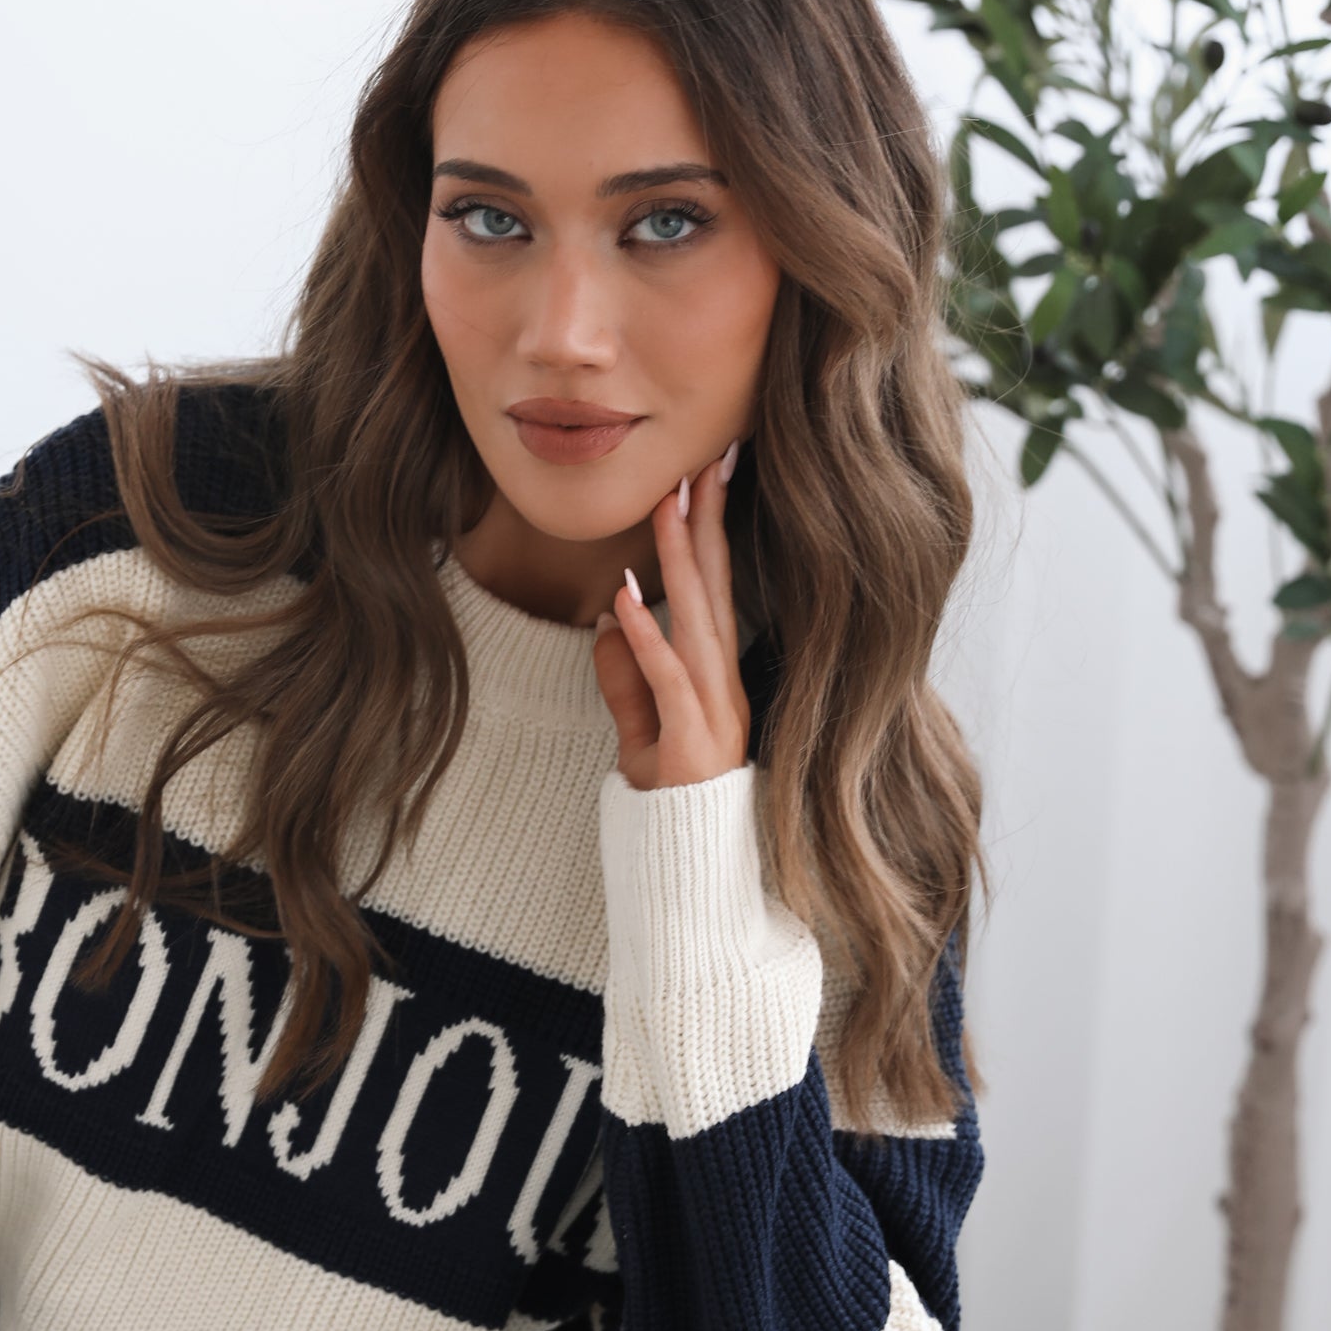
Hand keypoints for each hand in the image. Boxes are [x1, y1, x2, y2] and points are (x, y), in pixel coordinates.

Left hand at [592, 441, 749, 790]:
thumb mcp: (640, 735)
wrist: (689, 872)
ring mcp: (714, 713)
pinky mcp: (692, 743)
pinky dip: (646, 637)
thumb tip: (606, 622)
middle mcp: (724, 687)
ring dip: (682, 560)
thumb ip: (625, 680)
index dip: (709, 534)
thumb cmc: (672, 806)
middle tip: (705, 458)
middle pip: (717, 591)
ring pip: (699, 621)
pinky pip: (668, 680)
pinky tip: (626, 599)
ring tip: (669, 505)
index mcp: (718, 679)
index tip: (701, 476)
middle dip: (709, 523)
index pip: (715, 593)